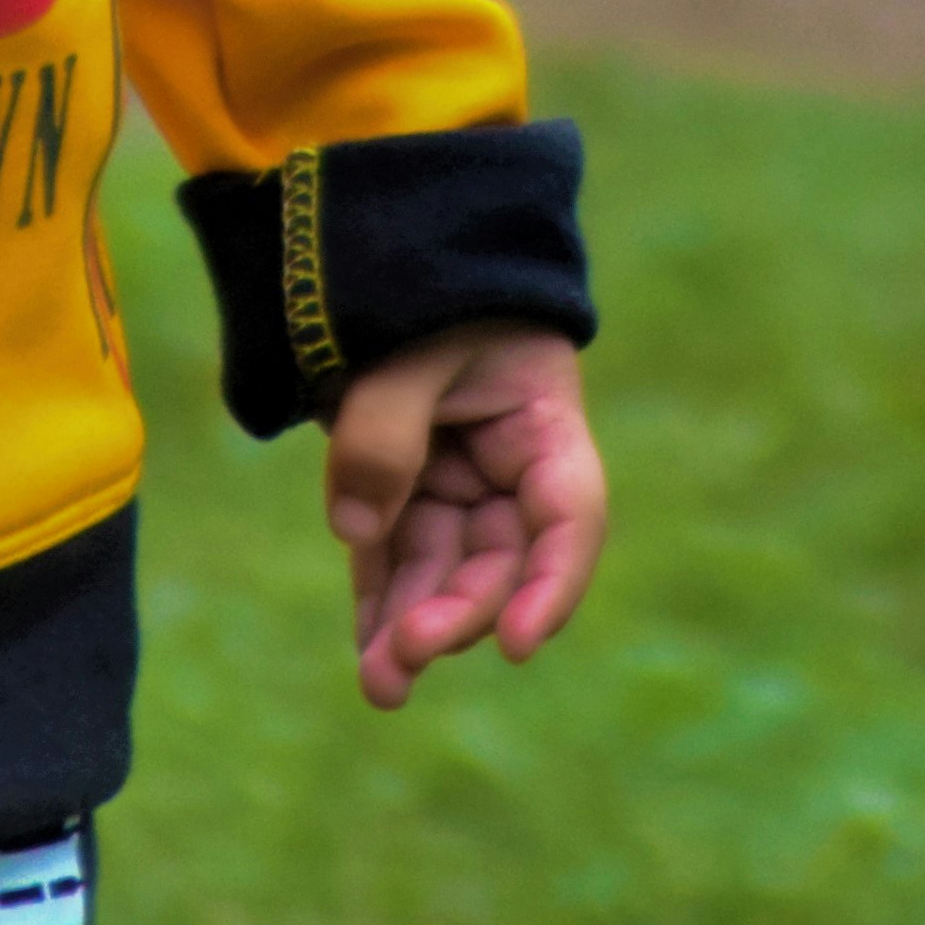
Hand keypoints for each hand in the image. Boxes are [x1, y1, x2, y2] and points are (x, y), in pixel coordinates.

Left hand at [323, 320, 604, 710]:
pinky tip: (368, 650)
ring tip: (381, 684)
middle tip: (404, 657)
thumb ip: (384, 432)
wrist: (381, 240)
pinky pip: (398, 549)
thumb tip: (357, 533)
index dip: (551, 587)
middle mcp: (507, 462)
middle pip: (498, 557)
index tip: (519, 644)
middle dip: (456, 612)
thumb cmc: (413, 285)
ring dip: (414, 622)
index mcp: (541, 421)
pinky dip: (382, 595)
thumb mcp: (403, 348)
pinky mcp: (405, 483)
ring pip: (444, 566)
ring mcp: (455, 475)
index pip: (566, 516)